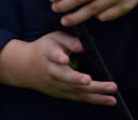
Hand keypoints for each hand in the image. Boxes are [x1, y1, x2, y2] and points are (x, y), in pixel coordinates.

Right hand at [0, 31, 116, 105]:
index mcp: (48, 54)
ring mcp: (57, 86)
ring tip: (111, 95)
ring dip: (94, 94)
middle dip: (79, 80)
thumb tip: (84, 45)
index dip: (59, 57)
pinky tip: (108, 99)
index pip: (53, 55)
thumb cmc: (44, 49)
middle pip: (66, 77)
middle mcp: (52, 72)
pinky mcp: (62, 94)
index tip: (65, 59)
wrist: (26, 67)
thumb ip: (69, 41)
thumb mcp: (53, 38)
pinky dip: (93, 100)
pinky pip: (79, 98)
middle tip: (91, 80)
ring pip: (75, 91)